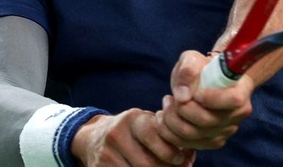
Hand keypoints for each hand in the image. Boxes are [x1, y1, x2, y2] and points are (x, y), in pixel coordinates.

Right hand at [71, 110, 194, 165]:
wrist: (93, 138)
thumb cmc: (131, 133)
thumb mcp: (145, 125)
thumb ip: (166, 134)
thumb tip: (190, 155)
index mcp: (132, 119)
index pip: (153, 136)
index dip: (170, 151)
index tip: (181, 159)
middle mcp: (116, 134)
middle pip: (147, 163)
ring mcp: (106, 153)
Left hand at [157, 50, 254, 149]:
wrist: (206, 81)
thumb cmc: (201, 68)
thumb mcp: (193, 59)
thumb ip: (188, 70)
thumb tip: (182, 95)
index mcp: (241, 90)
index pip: (234, 100)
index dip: (212, 98)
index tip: (194, 92)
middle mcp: (237, 115)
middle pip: (208, 121)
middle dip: (181, 111)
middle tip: (168, 98)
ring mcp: (226, 131)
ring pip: (196, 136)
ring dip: (172, 122)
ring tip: (165, 106)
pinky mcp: (213, 141)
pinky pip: (190, 145)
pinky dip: (171, 134)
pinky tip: (165, 119)